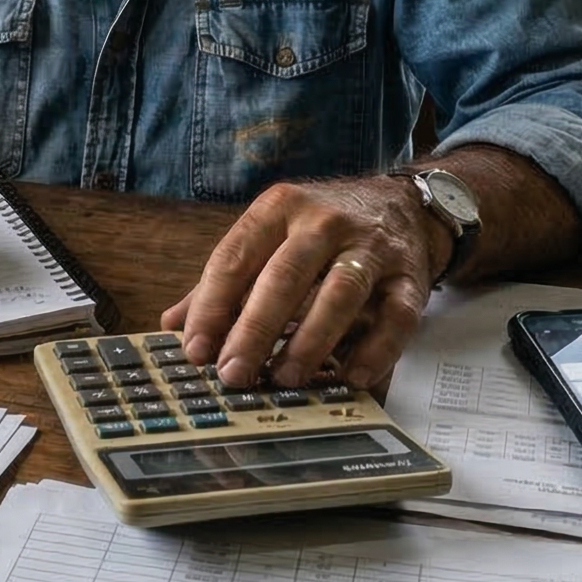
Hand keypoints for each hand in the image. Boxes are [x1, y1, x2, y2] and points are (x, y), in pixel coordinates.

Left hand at [161, 177, 448, 392]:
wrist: (403, 204)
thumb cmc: (324, 229)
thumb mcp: (272, 236)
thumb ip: (227, 279)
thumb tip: (172, 324)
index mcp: (280, 208)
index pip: (236, 256)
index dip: (211, 306)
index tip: (195, 349)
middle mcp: (325, 221)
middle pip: (285, 275)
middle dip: (255, 328)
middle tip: (234, 373)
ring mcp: (371, 247)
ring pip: (341, 292)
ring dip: (310, 339)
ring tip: (286, 377)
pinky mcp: (409, 276)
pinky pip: (397, 316)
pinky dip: (376, 349)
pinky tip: (352, 376)